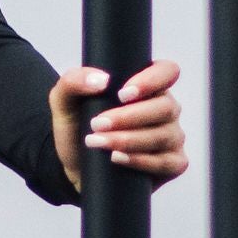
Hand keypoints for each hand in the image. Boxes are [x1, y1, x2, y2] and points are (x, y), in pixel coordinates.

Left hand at [51, 60, 184, 193]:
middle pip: (165, 107)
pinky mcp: (173, 163)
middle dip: (129, 116)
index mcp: (147, 86)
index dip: (151, 80)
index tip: (122, 94)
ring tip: (98, 142)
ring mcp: (171, 137)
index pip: (167, 71)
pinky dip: (141, 161)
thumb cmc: (77, 128)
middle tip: (97, 124)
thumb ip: (73, 81)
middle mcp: (165, 109)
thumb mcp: (64, 101)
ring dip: (128, 139)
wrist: (75, 166)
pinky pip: (168, 162)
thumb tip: (101, 79)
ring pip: (163, 135)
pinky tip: (118, 158)